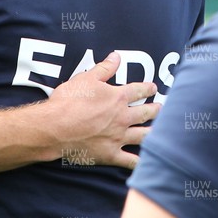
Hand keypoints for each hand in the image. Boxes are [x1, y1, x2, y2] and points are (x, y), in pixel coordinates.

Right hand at [48, 52, 160, 168]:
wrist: (56, 127)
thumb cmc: (69, 101)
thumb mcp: (86, 78)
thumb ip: (105, 68)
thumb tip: (117, 56)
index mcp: (118, 97)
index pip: (138, 91)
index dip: (147, 88)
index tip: (153, 88)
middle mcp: (122, 117)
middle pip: (145, 113)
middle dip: (155, 110)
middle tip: (161, 108)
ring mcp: (118, 137)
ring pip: (143, 136)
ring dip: (153, 132)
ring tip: (160, 131)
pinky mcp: (110, 154)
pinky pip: (130, 161)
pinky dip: (140, 162)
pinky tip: (146, 162)